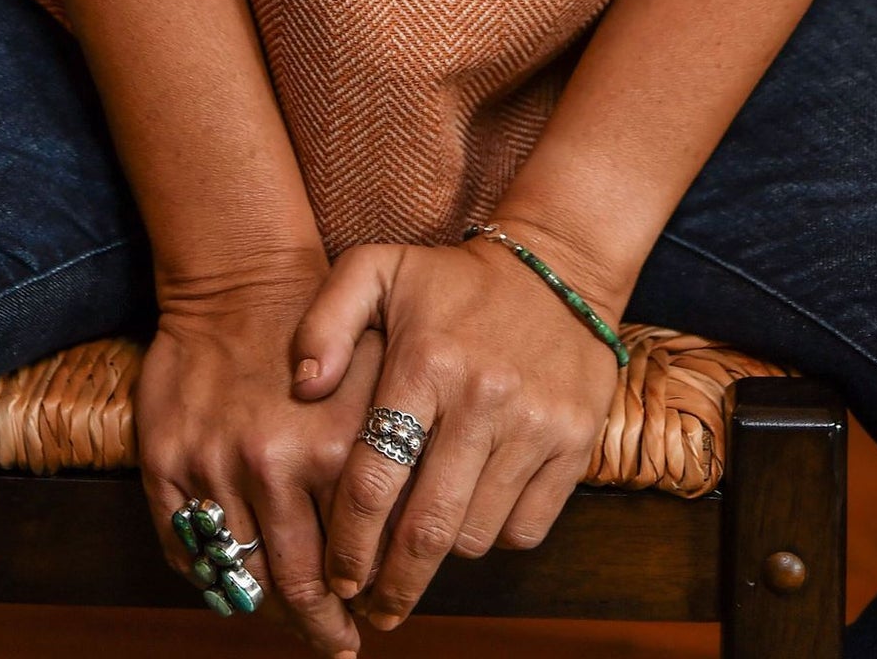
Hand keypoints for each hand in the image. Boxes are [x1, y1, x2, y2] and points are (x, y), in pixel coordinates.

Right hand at [137, 254, 383, 653]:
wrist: (239, 275)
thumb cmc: (320, 325)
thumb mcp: (379, 369)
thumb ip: (396, 450)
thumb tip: (410, 535)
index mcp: (334, 448)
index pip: (353, 556)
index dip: (365, 595)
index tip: (375, 614)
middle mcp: (273, 465)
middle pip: (298, 583)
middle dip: (322, 625)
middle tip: (339, 644)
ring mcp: (213, 466)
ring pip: (243, 576)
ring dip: (271, 612)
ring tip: (295, 625)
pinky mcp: (165, 462)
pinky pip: (187, 550)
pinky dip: (213, 579)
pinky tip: (237, 586)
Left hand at [292, 232, 621, 627]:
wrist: (558, 267)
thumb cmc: (451, 281)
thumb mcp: (378, 270)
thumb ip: (324, 322)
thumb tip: (301, 389)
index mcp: (425, 362)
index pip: (373, 482)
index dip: (349, 545)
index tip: (337, 578)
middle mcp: (483, 398)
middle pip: (426, 529)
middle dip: (392, 586)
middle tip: (373, 609)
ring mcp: (535, 424)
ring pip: (475, 536)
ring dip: (443, 556)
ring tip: (422, 548)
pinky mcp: (575, 443)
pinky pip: (525, 528)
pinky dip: (496, 535)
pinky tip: (474, 514)